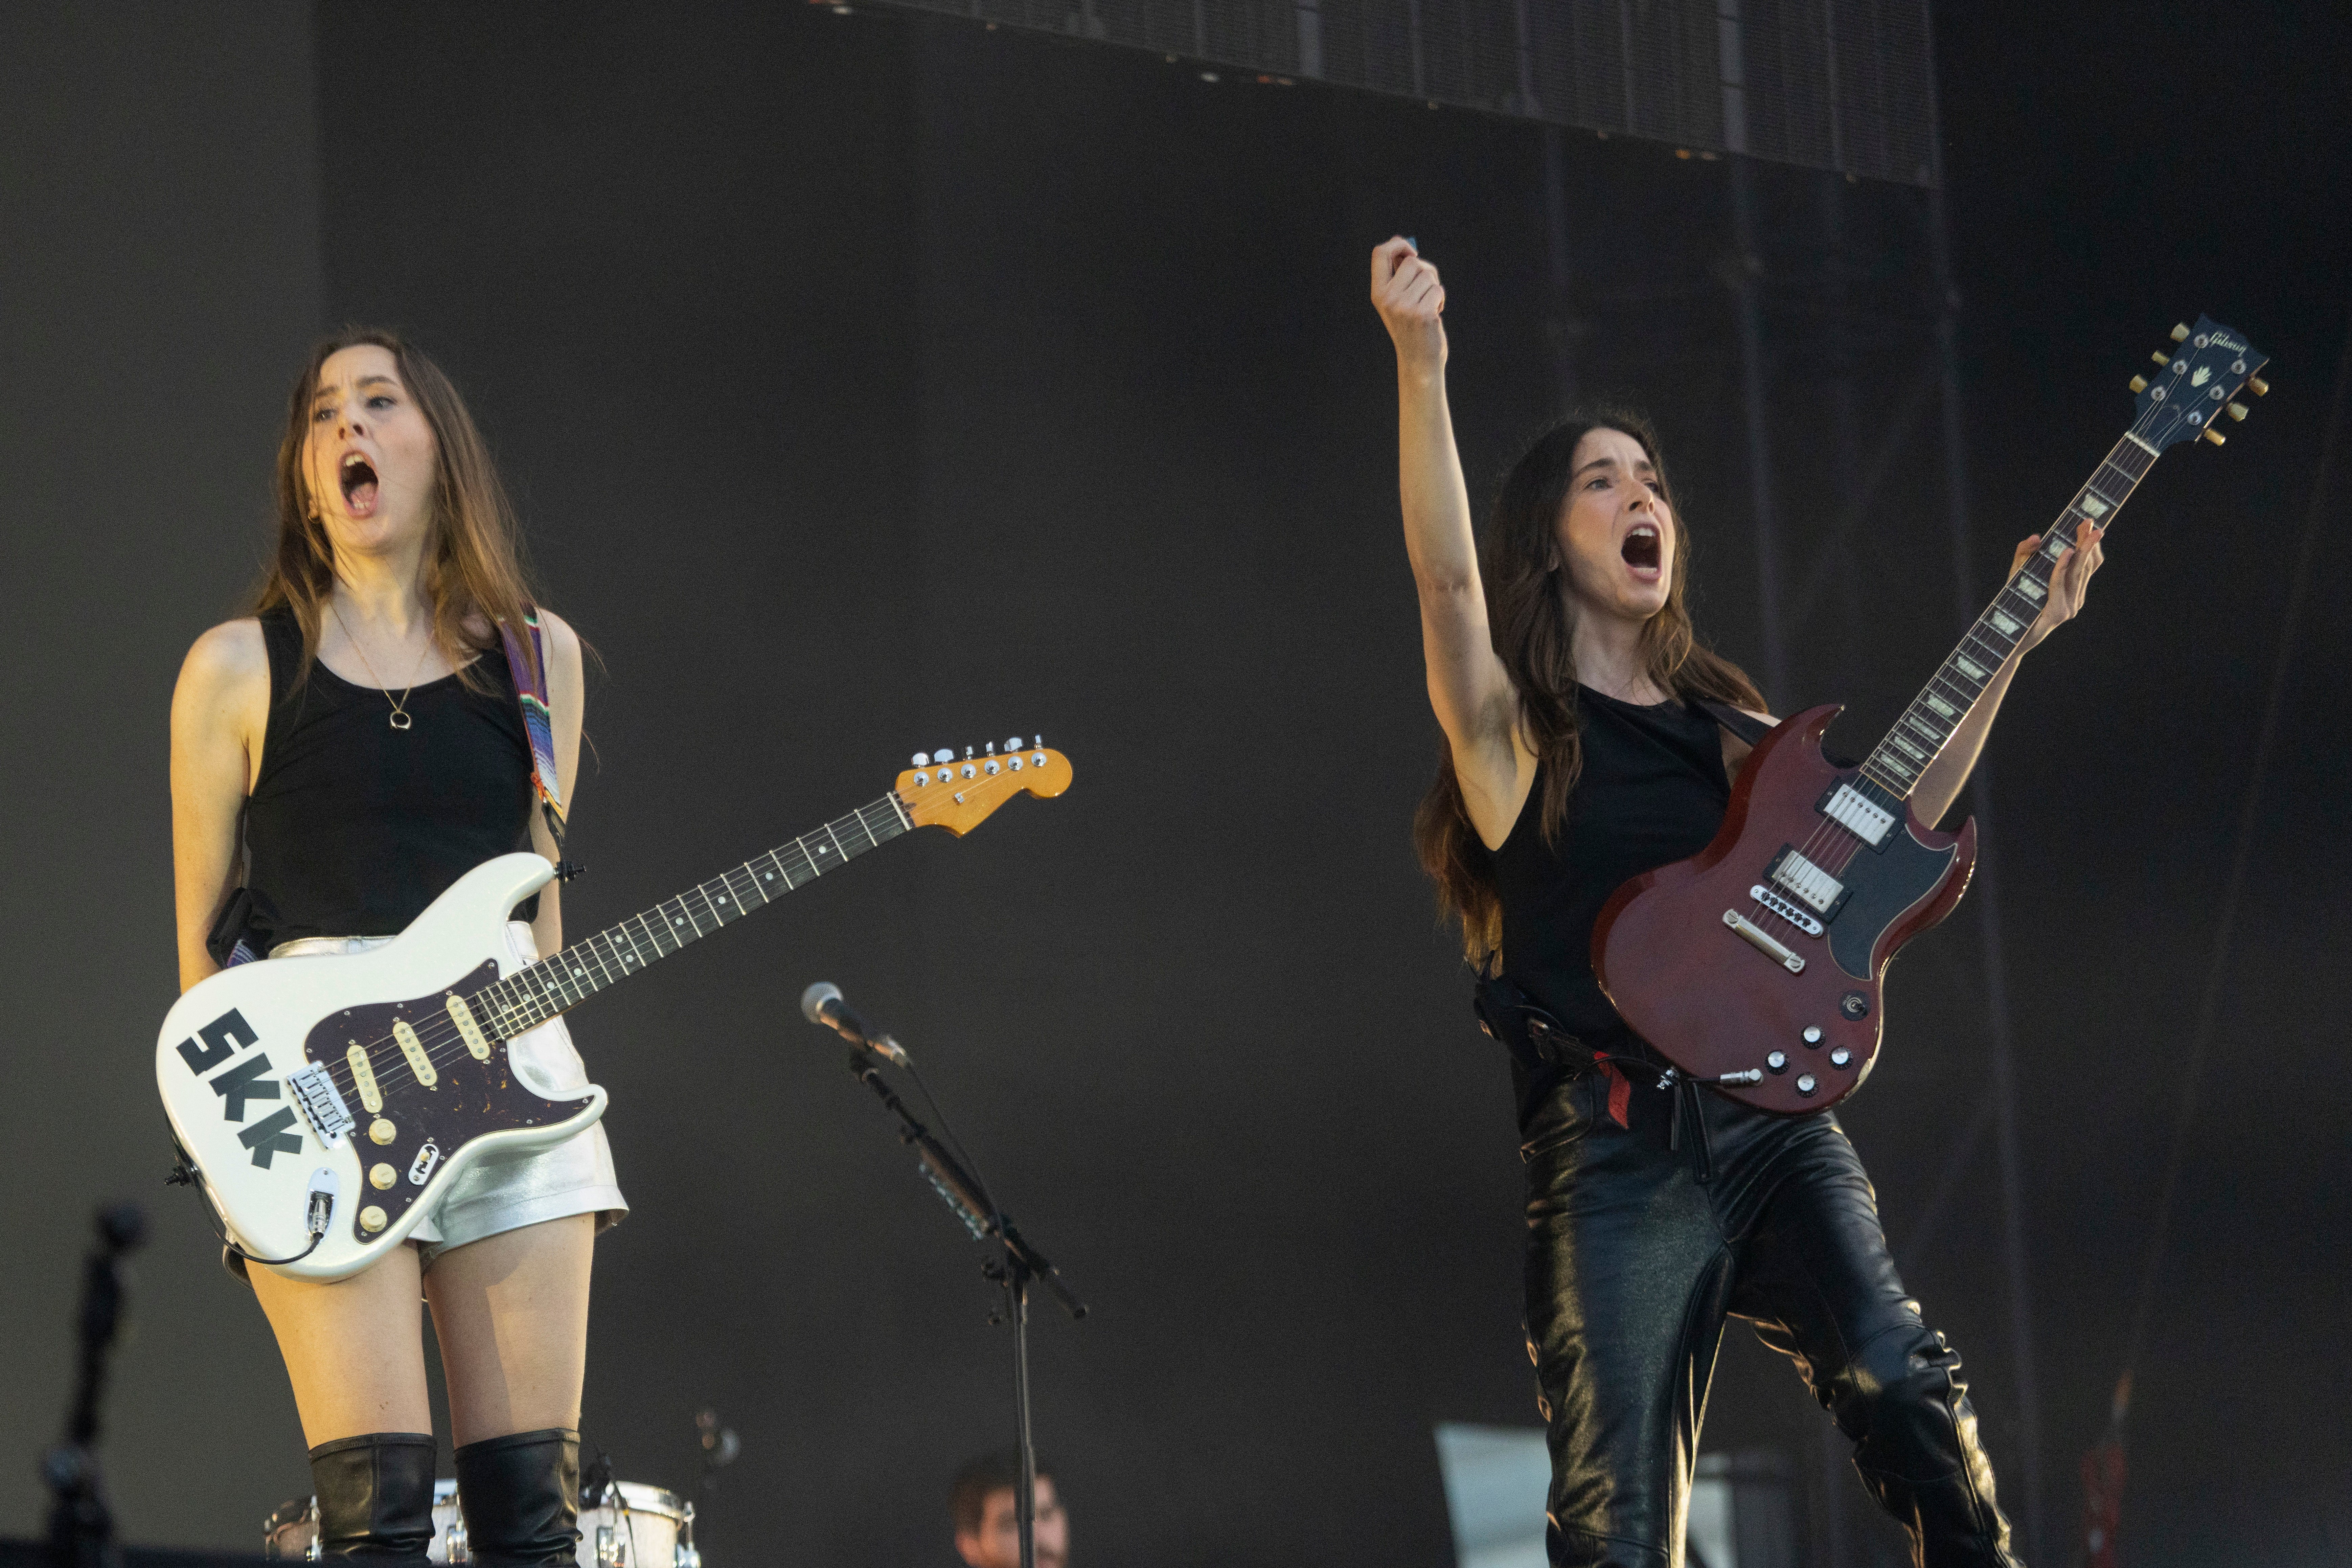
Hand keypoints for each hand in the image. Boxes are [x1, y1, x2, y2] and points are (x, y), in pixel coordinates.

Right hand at [1371, 236, 1446, 370]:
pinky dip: (1440, 299)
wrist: (1418, 361)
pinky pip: (1438, 289)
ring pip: (1428, 275)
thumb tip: (1403, 245)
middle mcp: (1387, 298)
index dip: (1397, 244)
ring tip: (1428, 306)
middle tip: (1425, 289)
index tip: (1411, 250)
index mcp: (1378, 293)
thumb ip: (1398, 275)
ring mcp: (1404, 306)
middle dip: (1425, 271)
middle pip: (1412, 261)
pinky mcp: (1422, 314)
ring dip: (1434, 287)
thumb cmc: (1411, 327)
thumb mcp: (1397, 300)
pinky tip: (1434, 314)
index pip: (1379, 253)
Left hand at [2008, 519, 2103, 649]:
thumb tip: (2037, 537)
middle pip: (2087, 565)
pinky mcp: (2059, 613)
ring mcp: (2070, 607)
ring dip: (2082, 550)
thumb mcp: (2018, 573)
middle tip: (2091, 523)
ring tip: (2084, 532)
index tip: (2091, 523)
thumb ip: (2025, 552)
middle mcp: (2074, 598)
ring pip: (2077, 573)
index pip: (2089, 564)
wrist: (2005, 634)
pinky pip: (2060, 584)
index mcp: (2071, 589)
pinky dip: (2062, 567)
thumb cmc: (2013, 602)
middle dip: (2088, 542)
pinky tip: (2066, 552)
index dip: (2091, 544)